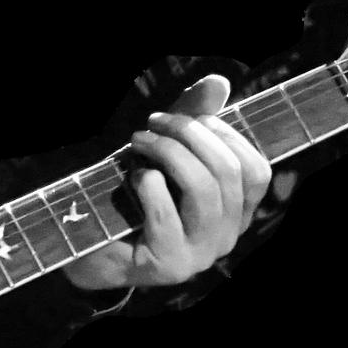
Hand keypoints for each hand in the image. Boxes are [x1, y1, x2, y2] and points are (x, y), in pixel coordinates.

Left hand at [60, 73, 272, 295]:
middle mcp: (227, 238)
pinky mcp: (168, 265)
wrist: (91, 245)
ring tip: (139, 141)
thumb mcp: (168, 151)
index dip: (226, 135)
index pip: (256, 171)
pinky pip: (166, 215)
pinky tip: (132, 177)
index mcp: (237, 213)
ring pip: (202, 190)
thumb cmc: (136, 194)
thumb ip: (194, 118)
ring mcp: (200, 256)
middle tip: (155, 121)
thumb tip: (219, 82)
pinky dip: (148, 185)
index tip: (190, 116)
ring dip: (168, 153)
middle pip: (228, 173)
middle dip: (189, 135)